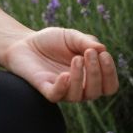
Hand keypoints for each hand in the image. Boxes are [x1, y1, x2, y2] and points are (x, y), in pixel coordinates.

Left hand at [3, 27, 119, 102]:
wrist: (23, 41)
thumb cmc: (50, 41)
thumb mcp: (71, 36)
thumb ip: (86, 42)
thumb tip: (103, 49)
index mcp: (89, 76)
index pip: (109, 85)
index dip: (110, 73)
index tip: (104, 54)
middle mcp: (78, 87)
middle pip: (97, 92)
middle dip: (97, 73)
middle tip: (89, 53)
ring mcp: (61, 89)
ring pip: (78, 95)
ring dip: (80, 77)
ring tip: (76, 58)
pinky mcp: (44, 89)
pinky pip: (56, 95)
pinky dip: (63, 87)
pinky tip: (64, 75)